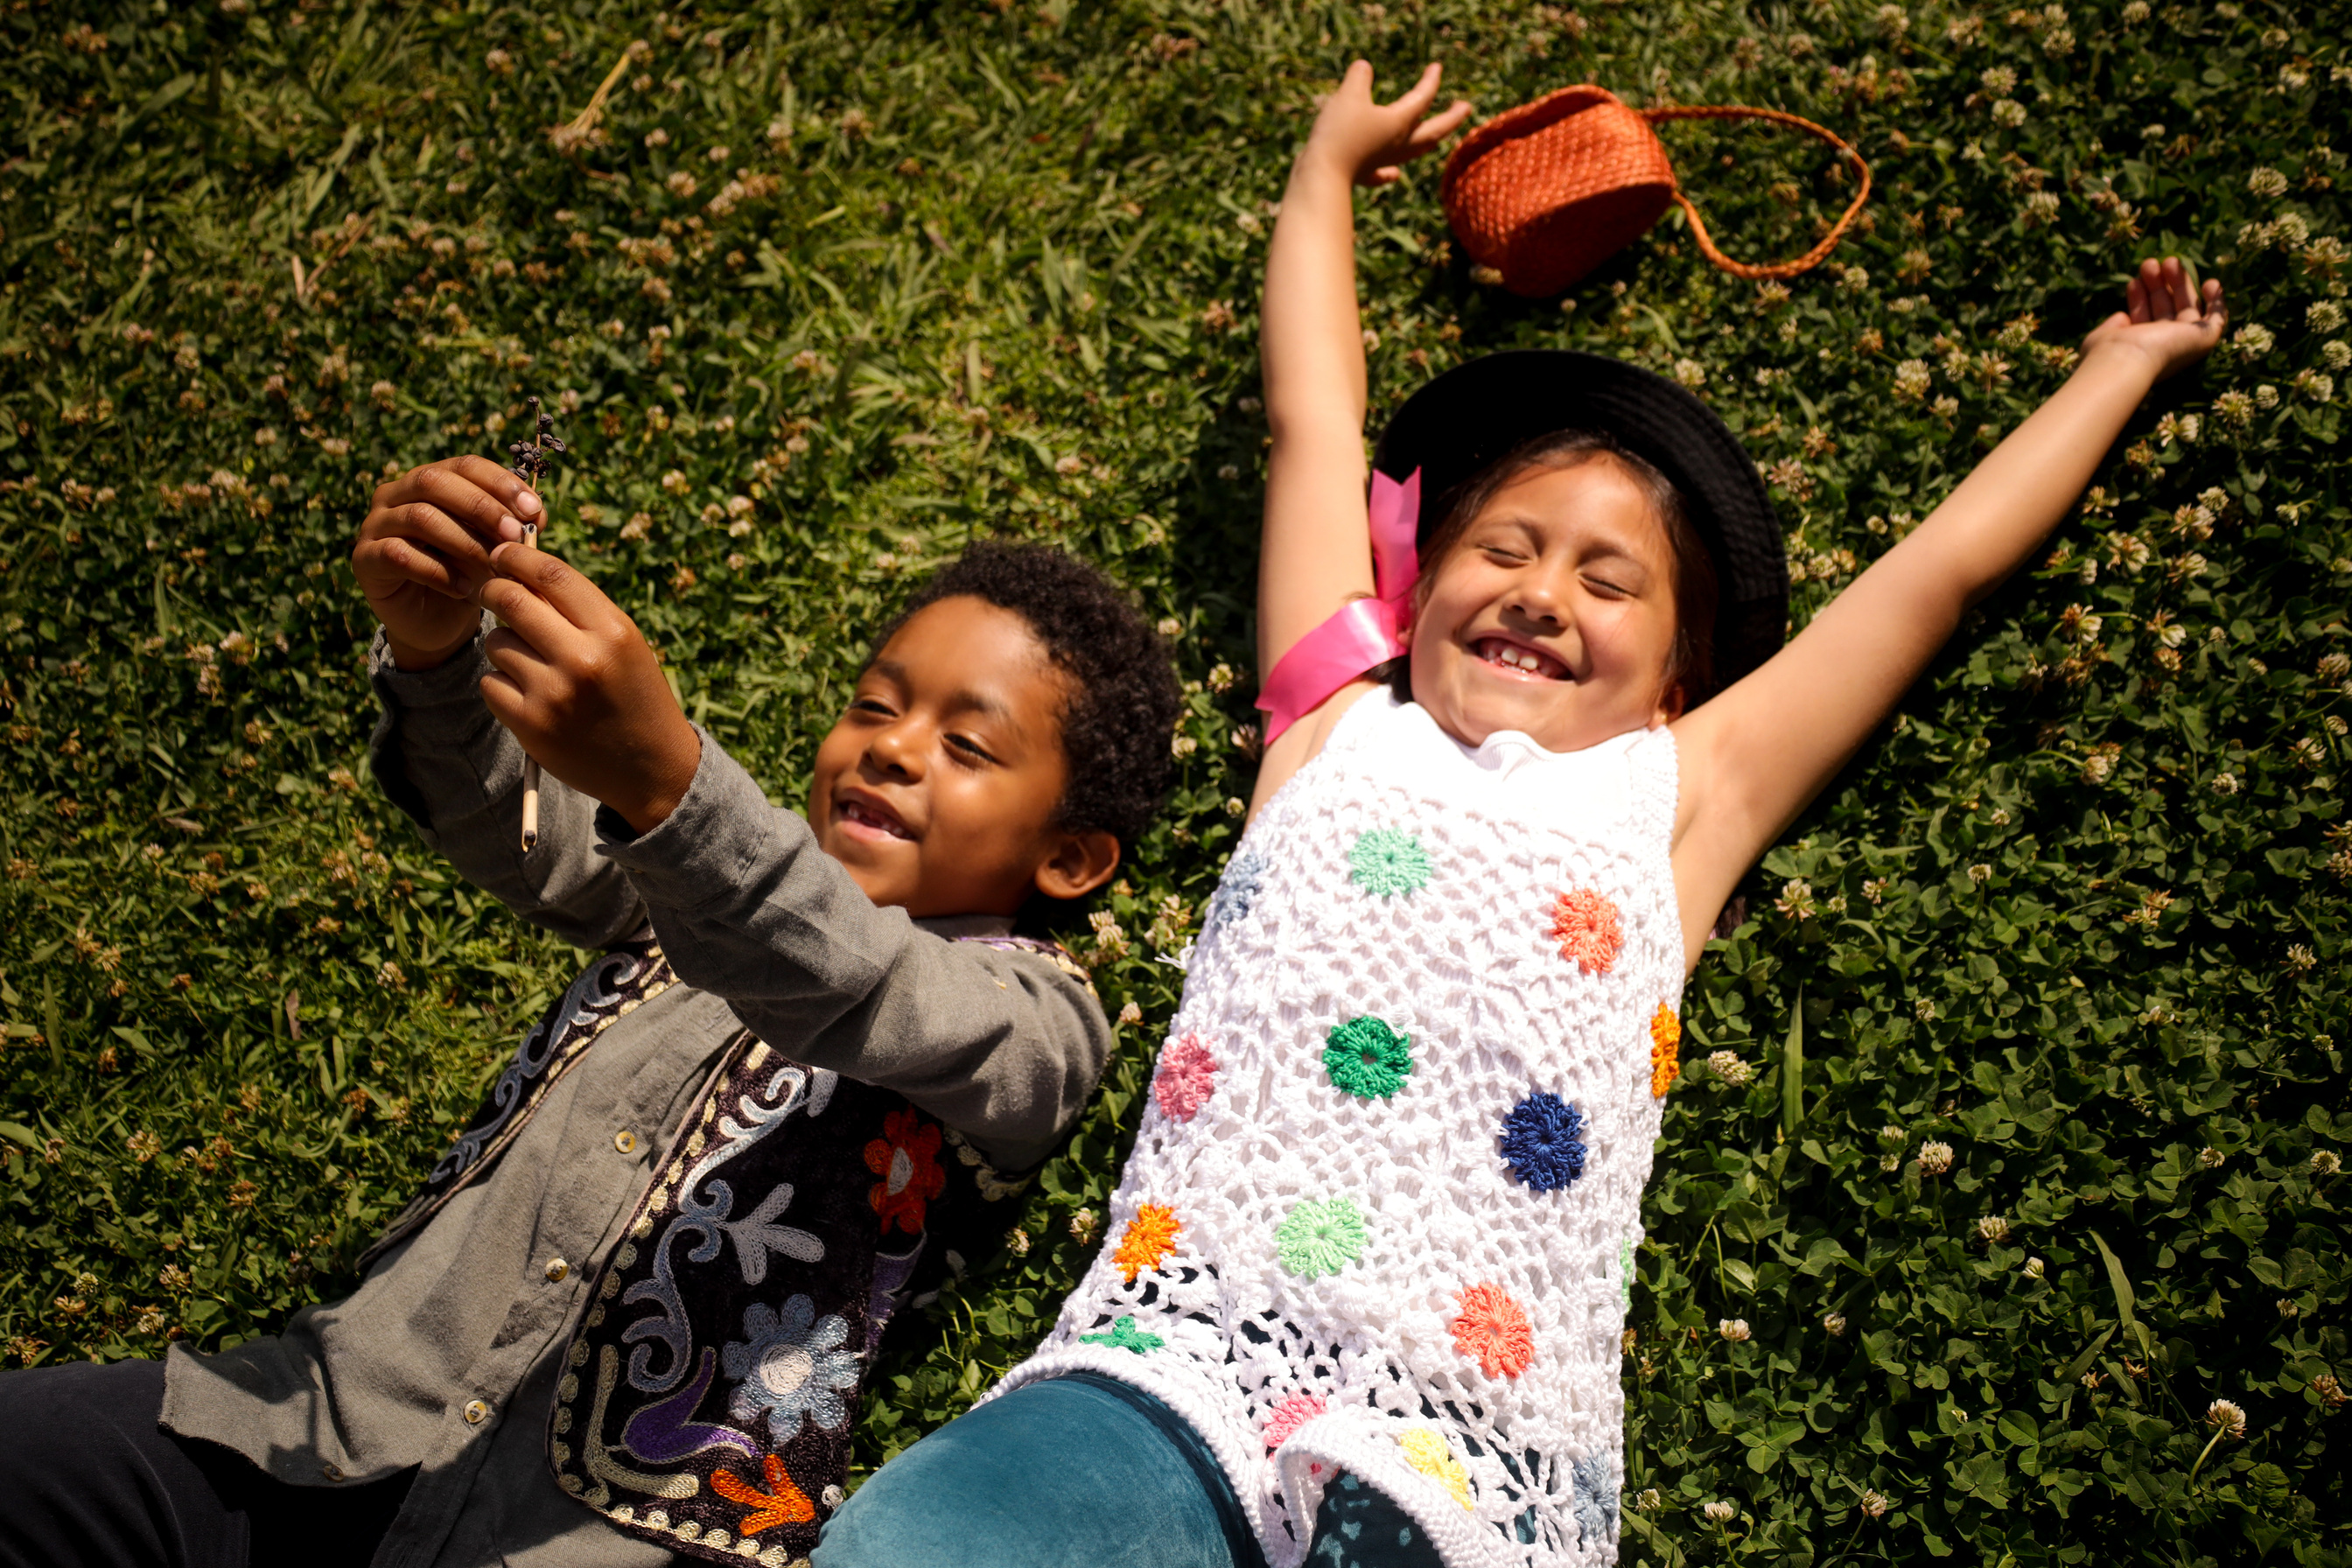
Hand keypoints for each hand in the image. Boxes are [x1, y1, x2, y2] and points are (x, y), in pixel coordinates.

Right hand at [353, 456, 544, 668]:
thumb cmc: (470, 575)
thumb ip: (514, 526)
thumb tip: (536, 513)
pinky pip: (399, 555)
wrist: (438, 623)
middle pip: (434, 482)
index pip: (463, 465)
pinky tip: (464, 589)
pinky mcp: (364, 559)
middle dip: (481, 507)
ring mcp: (375, 525)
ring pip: (419, 517)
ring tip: (493, 567)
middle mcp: (395, 494)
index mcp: (429, 480)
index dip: (499, 482)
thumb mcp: (497, 548)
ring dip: (464, 541)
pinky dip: (438, 571)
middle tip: (514, 535)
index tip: (533, 509)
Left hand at [474, 540, 702, 834]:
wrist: (651, 767)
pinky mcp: (530, 724)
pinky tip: (531, 696)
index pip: (551, 573)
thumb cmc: (634, 693)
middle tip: (492, 592)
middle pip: (512, 600)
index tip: (504, 553)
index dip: (518, 556)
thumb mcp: (622, 644)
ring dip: (504, 646)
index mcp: (613, 631)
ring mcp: (553, 694)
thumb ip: (578, 609)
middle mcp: (583, 659)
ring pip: (496, 643)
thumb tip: (519, 570)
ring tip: (534, 664)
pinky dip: (502, 684)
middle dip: (494, 590)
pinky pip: (490, 683)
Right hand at [1299, 60, 1472, 187]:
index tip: (1437, 67)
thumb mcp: (1349, 95)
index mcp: (1400, 122)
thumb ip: (1359, 77)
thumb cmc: (1339, 133)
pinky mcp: (1364, 175)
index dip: (1432, 81)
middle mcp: (1398, 144)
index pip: (1424, 98)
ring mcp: (1383, 162)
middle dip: (1451, 118)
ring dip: (1427, 142)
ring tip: (1437, 139)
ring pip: (1413, 152)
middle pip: (1433, 131)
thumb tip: (1363, 67)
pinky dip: (1390, 172)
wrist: (1321, 175)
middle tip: (1465, 108)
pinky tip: (1395, 174)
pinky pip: (1383, 173)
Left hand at [2081, 256, 2226, 382]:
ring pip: (2188, 307)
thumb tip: (2122, 317)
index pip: (2145, 318)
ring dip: (2179, 283)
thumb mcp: (2104, 336)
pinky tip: (2211, 282)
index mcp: (2140, 348)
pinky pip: (2218, 319)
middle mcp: (2164, 346)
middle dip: (2159, 285)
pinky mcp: (2204, 339)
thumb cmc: (2109, 350)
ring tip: (2167, 261)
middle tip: (2149, 264)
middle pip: (2167, 308)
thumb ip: (2113, 326)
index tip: (2133, 282)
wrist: (2126, 361)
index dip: (2140, 299)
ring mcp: (2185, 343)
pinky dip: (2217, 301)